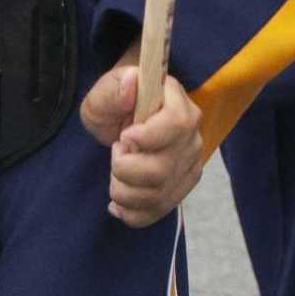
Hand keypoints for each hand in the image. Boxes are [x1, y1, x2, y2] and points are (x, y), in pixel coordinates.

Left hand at [80, 47, 204, 227]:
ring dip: (124, 192)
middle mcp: (191, 135)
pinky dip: (133, 213)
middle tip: (116, 152)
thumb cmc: (115, 102)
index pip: (177, 124)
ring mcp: (189, 163)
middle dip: (125, 168)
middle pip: (162, 168)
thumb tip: (131, 82)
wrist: (123, 120)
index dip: (148, 136)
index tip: (124, 136)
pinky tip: (119, 203)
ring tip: (115, 175)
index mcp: (176, 102)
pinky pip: (159, 211)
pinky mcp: (182, 186)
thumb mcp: (104, 92)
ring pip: (159, 195)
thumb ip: (114, 89)